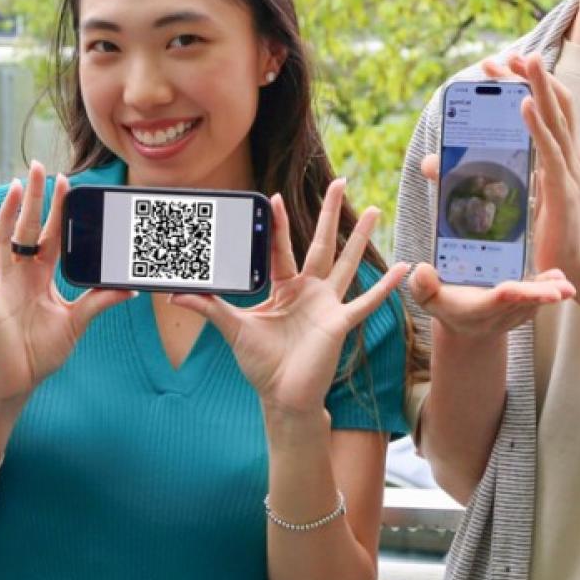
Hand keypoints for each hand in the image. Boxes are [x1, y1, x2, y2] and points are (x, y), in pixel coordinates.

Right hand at [0, 162, 133, 403]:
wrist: (19, 382)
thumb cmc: (42, 352)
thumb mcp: (76, 323)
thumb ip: (98, 303)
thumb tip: (128, 288)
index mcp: (40, 277)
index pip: (50, 236)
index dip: (57, 210)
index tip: (66, 182)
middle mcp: (20, 276)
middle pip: (26, 230)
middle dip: (33, 199)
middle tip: (38, 167)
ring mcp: (2, 287)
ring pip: (2, 243)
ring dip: (6, 215)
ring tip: (12, 187)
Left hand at [172, 180, 409, 416]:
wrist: (282, 398)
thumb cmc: (261, 364)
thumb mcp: (232, 328)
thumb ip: (209, 306)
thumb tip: (175, 292)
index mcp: (284, 288)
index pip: (281, 248)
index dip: (278, 225)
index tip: (274, 197)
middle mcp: (309, 291)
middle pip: (322, 243)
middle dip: (331, 213)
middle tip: (340, 181)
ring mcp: (328, 305)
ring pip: (347, 263)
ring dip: (361, 238)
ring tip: (375, 211)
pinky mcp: (340, 323)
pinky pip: (366, 302)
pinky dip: (386, 286)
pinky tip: (404, 269)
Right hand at [412, 150, 574, 344]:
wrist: (462, 326)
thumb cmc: (443, 304)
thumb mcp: (426, 297)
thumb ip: (422, 285)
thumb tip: (422, 269)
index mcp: (474, 310)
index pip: (494, 301)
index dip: (510, 294)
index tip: (523, 289)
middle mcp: (495, 316)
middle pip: (520, 303)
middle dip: (540, 296)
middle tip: (563, 289)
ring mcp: (510, 317)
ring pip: (532, 303)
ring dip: (549, 292)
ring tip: (563, 280)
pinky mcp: (520, 312)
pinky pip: (535, 302)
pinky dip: (548, 289)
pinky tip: (558, 277)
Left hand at [477, 53, 579, 277]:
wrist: (563, 273)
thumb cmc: (535, 235)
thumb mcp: (503, 199)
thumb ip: (471, 177)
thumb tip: (433, 162)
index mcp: (557, 155)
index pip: (548, 106)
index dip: (530, 80)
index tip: (505, 60)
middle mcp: (567, 156)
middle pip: (554, 103)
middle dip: (530, 75)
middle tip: (507, 55)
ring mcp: (569, 171)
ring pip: (556, 118)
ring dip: (538, 86)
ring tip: (522, 61)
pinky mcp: (563, 190)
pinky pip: (550, 151)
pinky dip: (537, 125)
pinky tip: (523, 105)